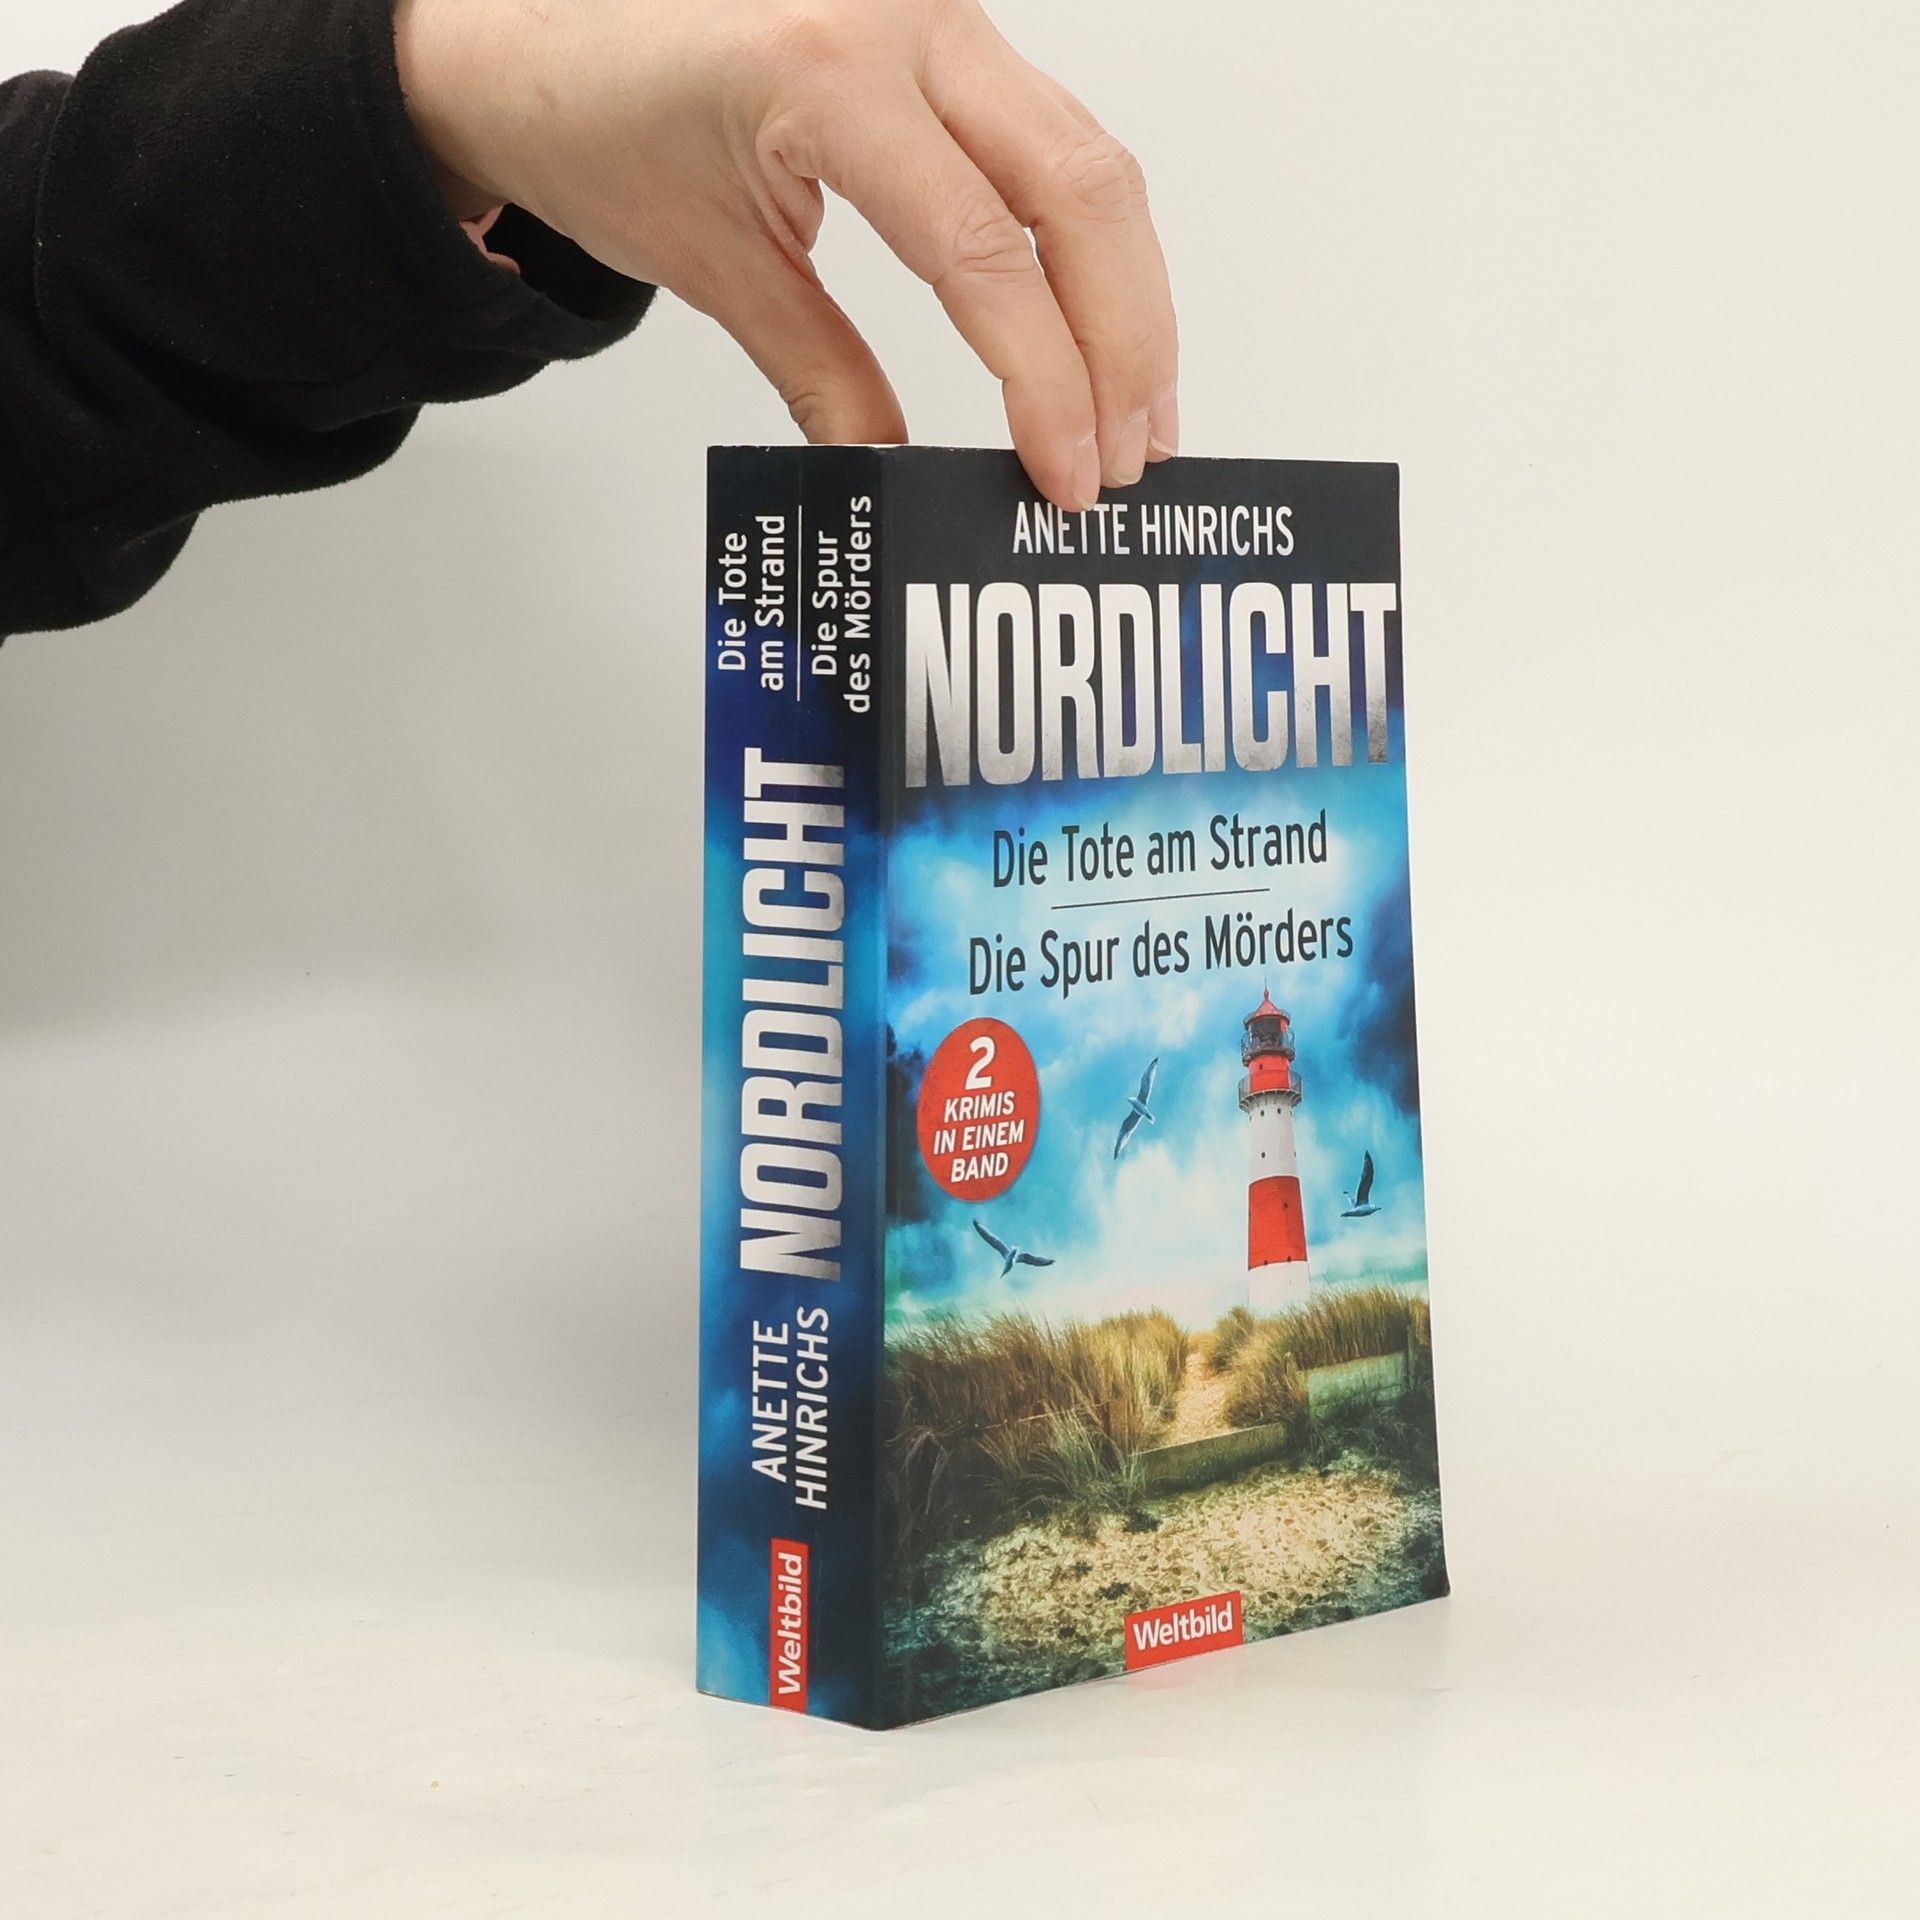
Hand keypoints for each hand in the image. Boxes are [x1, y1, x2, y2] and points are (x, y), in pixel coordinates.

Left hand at [392, 0, 1177, 509]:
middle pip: (1082, 193)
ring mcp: (941, 14)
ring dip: (1130, 298)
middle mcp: (906, 20)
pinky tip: (1102, 324)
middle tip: (1129, 457)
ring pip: (1092, 161)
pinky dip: (1093, 244)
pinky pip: (1059, 138)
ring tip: (1137, 412)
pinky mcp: (954, 33)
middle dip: (1123, 344)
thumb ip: (822, 374)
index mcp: (828, 75)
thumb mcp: (714, 270)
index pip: (985, 252)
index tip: (1067, 474)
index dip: (1044, 380)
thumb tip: (896, 471)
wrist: (537, 32)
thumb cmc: (599, 121)